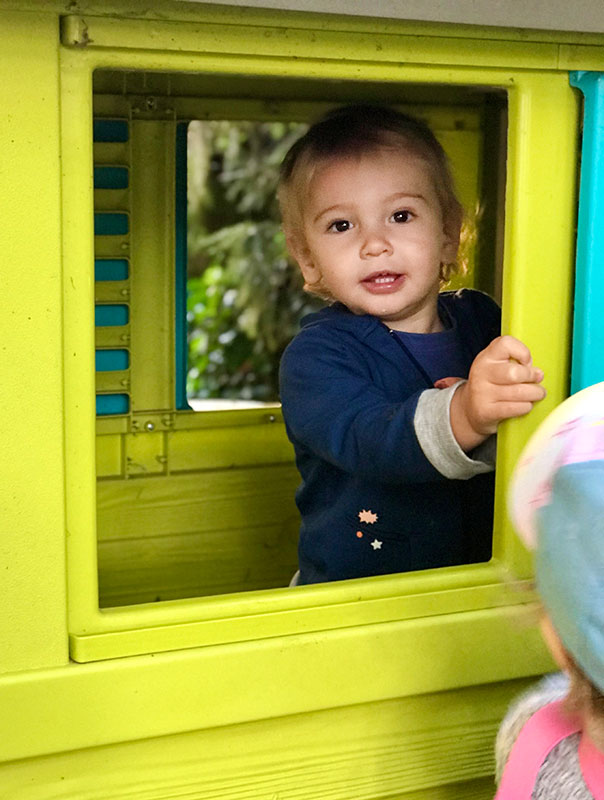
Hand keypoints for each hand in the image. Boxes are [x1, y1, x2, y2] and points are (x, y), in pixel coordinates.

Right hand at [450, 335, 545, 450]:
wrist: (470, 408)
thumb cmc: (491, 384)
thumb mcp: (497, 366)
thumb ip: (516, 362)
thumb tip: (537, 372)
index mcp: (485, 357)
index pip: (506, 344)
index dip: (523, 352)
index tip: (525, 362)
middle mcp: (481, 373)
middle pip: (514, 372)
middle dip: (532, 377)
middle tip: (537, 380)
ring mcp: (481, 393)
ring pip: (519, 392)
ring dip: (535, 394)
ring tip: (537, 394)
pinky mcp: (486, 411)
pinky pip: (515, 408)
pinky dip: (526, 407)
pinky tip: (525, 405)